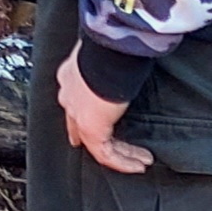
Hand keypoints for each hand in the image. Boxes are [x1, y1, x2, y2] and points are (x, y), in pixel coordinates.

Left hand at [58, 52, 153, 173]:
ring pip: (97, 143)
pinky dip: (123, 161)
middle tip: (117, 155)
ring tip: (141, 161)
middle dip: (96, 142)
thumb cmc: (112, 46)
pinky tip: (138, 165)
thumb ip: (113, 64)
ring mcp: (78, 113)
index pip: (74, 101)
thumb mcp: (109, 55)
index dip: (80, 117)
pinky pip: (106, 153)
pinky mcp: (91, 128)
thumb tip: (128, 61)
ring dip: (122, 154)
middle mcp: (70, 96)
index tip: (90, 128)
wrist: (107, 51)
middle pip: (78, 126)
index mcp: (71, 76)